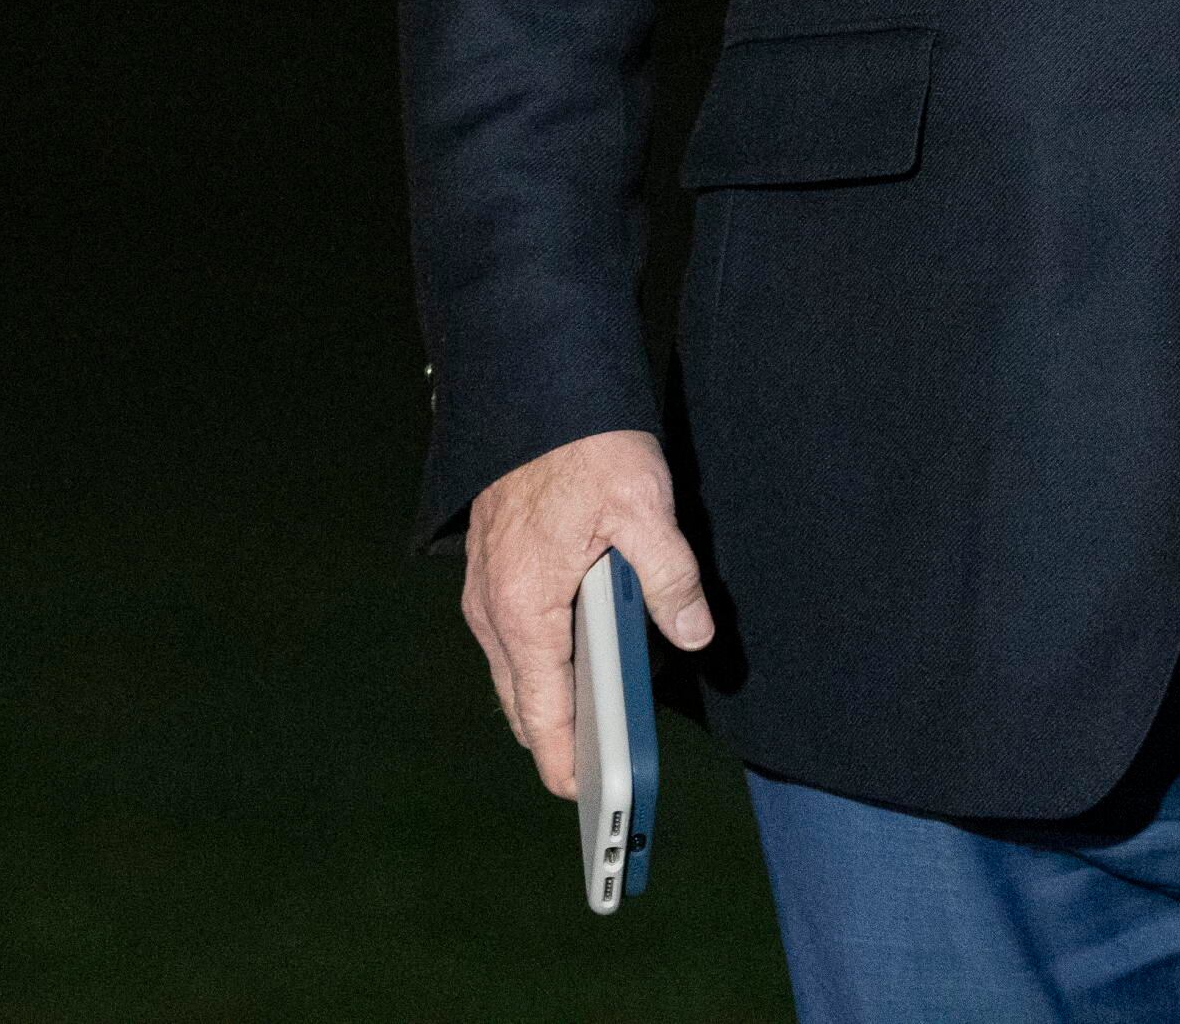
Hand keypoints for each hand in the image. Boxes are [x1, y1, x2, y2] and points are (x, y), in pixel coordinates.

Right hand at [461, 427, 716, 798]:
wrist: (532, 380)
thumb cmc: (582, 442)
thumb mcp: (642, 506)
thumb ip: (670, 576)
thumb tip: (693, 632)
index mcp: (524, 605)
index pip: (541, 712)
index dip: (567, 762)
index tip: (591, 800)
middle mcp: (492, 607)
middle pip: (523, 703)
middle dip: (562, 741)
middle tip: (606, 776)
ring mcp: (485, 589)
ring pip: (517, 672)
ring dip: (553, 702)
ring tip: (603, 728)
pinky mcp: (492, 569)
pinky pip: (514, 641)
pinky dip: (543, 665)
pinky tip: (584, 663)